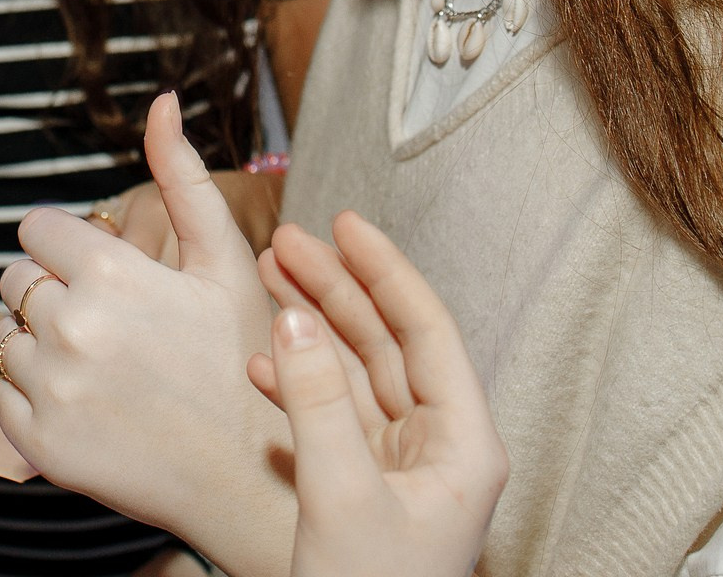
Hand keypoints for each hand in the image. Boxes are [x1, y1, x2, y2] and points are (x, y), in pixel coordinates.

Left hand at [0, 95, 295, 573]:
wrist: (252, 481)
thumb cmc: (243, 361)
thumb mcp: (223, 262)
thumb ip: (183, 178)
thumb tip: (162, 101)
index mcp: (110, 274)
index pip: (36, 230)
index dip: (69, 247)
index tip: (102, 273)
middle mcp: (71, 328)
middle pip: (17, 280)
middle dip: (54, 292)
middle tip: (112, 325)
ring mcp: (50, 390)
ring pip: (7, 338)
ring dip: (42, 346)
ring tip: (106, 368)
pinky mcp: (37, 445)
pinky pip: (1, 396)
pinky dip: (33, 398)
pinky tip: (90, 404)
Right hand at [249, 214, 506, 576]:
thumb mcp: (343, 498)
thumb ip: (317, 404)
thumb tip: (294, 322)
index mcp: (463, 444)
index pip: (427, 330)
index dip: (385, 271)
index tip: (345, 224)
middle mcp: (437, 450)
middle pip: (387, 343)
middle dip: (335, 289)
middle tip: (285, 242)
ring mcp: (398, 471)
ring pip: (354, 374)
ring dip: (310, 328)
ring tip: (265, 280)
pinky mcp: (360, 492)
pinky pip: (330, 417)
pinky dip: (294, 384)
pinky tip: (259, 363)